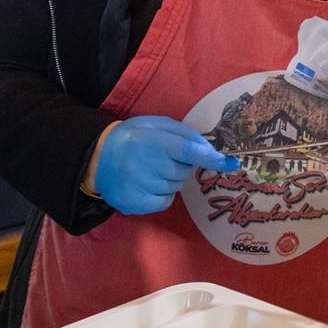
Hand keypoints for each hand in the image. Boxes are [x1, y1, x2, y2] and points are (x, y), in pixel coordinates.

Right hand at [91, 116, 238, 215]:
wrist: (97, 158)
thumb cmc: (133, 138)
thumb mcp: (156, 124)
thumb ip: (184, 133)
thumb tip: (210, 150)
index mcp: (152, 140)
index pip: (188, 150)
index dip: (211, 158)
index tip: (230, 163)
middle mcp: (146, 163)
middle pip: (185, 171)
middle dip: (180, 165)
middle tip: (162, 157)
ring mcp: (140, 186)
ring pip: (176, 187)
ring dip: (170, 179)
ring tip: (150, 169)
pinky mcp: (135, 203)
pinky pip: (165, 202)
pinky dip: (162, 195)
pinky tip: (147, 184)